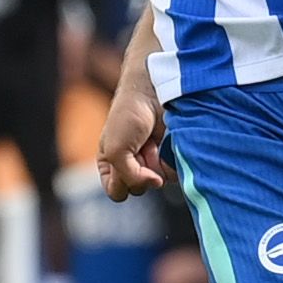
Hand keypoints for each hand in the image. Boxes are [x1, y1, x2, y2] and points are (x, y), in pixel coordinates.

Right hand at [98, 67, 169, 198]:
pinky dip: (170, 161)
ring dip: (156, 165)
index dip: (123, 182)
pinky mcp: (170, 156)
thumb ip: (128, 177)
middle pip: (137, 190)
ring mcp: (152, 162)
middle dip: (140, 172)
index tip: (125, 160)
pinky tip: (165, 143)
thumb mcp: (116, 150)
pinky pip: (173, 173)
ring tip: (152, 142)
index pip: (116, 192)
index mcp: (109, 164)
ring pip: (156, 183)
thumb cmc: (128, 116)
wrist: (153, 90)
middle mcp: (130, 166)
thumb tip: (156, 184)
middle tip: (140, 147)